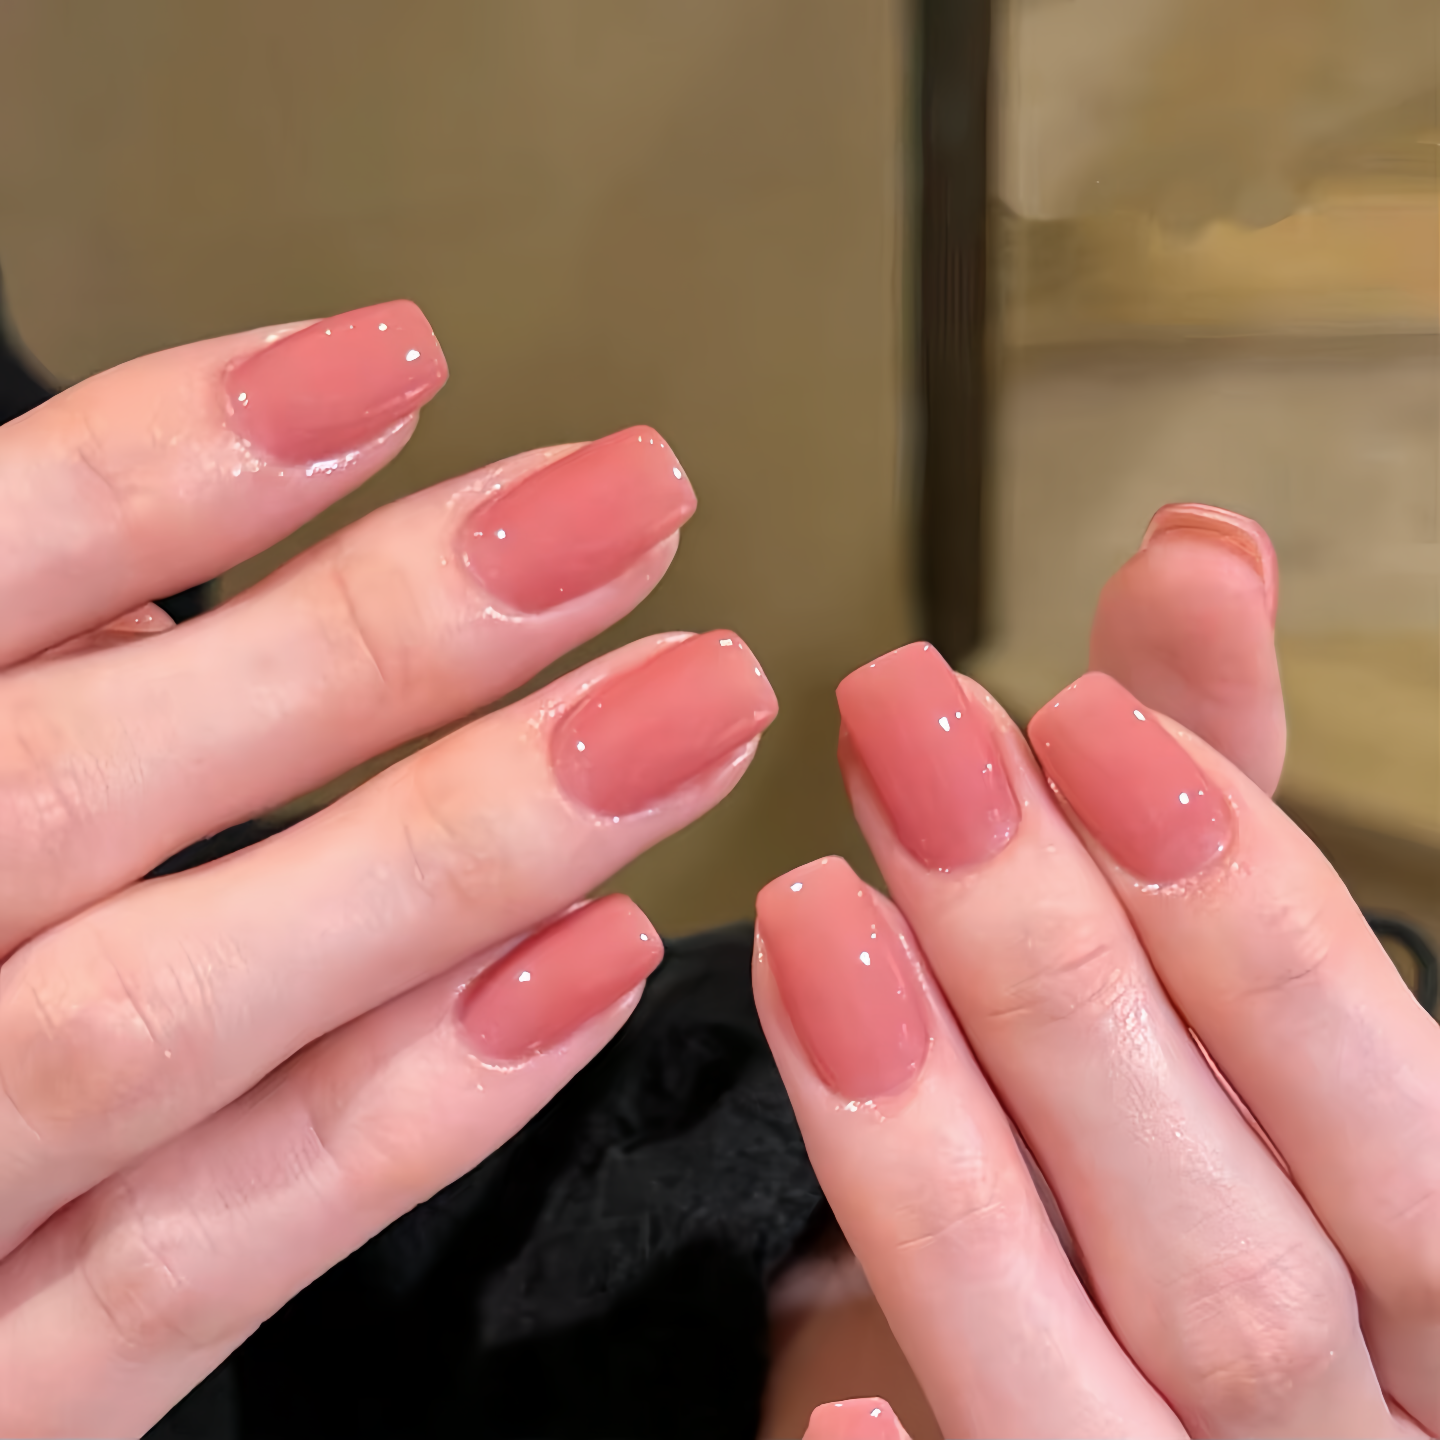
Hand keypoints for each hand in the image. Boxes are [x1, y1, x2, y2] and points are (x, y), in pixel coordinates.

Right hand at [0, 302, 775, 1435]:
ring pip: (173, 1012)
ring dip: (457, 842)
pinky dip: (413, 1105)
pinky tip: (595, 958)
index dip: (160, 467)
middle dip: (376, 633)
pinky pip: (209, 1259)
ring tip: (685, 704)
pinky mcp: (9, 1405)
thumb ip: (9, 704)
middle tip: (620, 507)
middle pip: (85, 787)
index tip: (388, 360)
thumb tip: (153, 579)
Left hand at [760, 507, 1436, 1435]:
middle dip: (1064, 979)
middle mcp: (1365, 1427)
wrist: (1199, 1387)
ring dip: (943, 1166)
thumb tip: (1193, 551)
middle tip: (914, 749)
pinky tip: (822, 1395)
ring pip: (1090, 1393)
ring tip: (811, 925)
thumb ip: (1217, 789)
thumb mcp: (1240, 982)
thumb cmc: (1225, 1146)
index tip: (1078, 720)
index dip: (1248, 914)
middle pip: (1237, 1251)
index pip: (1396, 1123)